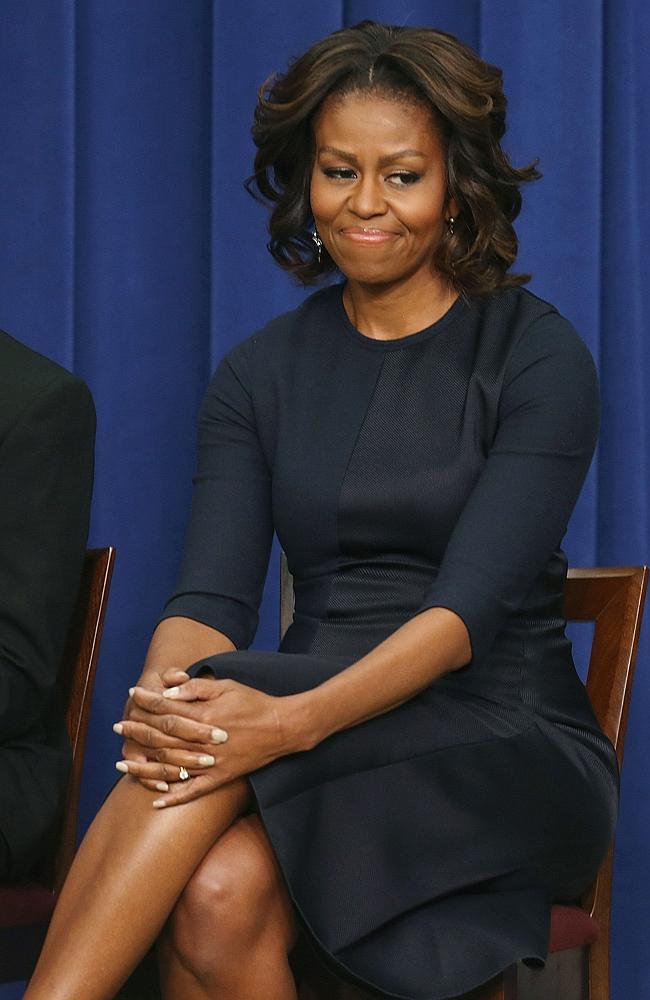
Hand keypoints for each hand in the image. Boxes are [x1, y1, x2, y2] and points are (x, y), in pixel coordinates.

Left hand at [115, 677, 298, 805]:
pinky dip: (173, 798)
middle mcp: (203, 741)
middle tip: (119, 727)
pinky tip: (155, 801)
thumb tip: (169, 689)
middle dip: (137, 730)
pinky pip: (193, 791)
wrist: (281, 728)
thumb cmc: (253, 702)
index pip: (167, 707)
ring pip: (170, 766)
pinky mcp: (220, 778)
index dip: (147, 701)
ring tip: (122, 763)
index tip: (132, 695)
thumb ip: (196, 687)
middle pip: (162, 736)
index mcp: (204, 716)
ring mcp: (211, 762)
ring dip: (144, 765)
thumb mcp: (226, 686)